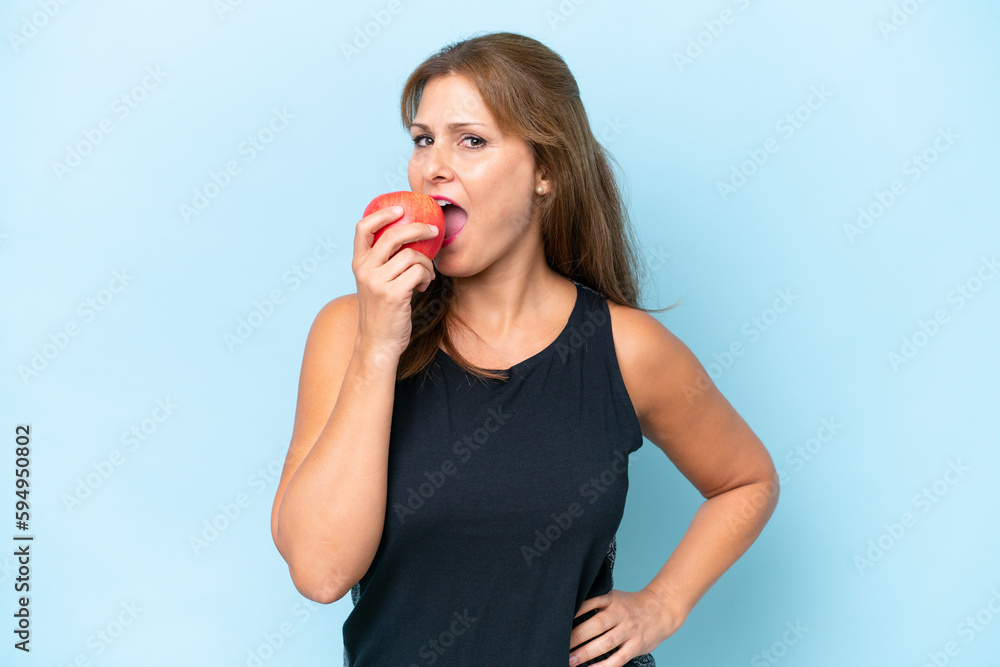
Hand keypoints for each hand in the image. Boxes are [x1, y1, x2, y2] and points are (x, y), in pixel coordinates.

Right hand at [352, 205, 438, 356]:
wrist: (378, 343)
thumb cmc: (382, 312)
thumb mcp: (374, 284)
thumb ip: (383, 263)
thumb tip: (410, 238)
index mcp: (358, 264)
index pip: (363, 228)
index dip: (382, 214)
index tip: (400, 209)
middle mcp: (365, 270)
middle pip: (393, 235)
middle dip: (418, 229)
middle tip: (433, 231)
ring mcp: (378, 282)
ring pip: (412, 256)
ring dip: (426, 264)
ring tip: (426, 276)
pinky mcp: (393, 294)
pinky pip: (419, 272)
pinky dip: (427, 276)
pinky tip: (424, 286)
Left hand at [568, 588, 683, 665]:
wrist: (661, 609)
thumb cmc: (631, 605)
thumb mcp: (615, 597)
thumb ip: (597, 604)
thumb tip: (571, 615)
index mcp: (612, 599)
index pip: (590, 603)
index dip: (575, 612)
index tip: (559, 621)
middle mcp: (621, 614)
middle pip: (596, 625)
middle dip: (576, 637)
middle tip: (559, 646)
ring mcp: (629, 630)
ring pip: (606, 643)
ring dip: (586, 653)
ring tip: (571, 661)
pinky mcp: (636, 645)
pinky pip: (619, 658)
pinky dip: (604, 666)